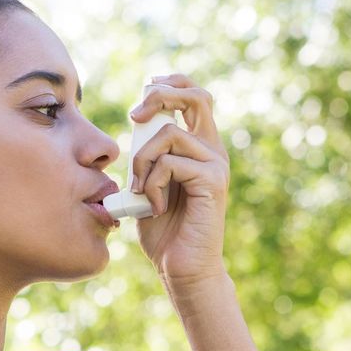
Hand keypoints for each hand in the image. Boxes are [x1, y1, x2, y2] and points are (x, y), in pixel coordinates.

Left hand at [127, 73, 231, 285]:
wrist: (180, 267)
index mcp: (199, 145)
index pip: (193, 95)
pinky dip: (152, 183)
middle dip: (160, 95)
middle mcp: (212, 149)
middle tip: (135, 117)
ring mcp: (215, 164)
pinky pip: (171, 163)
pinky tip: (154, 206)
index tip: (143, 93)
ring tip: (139, 190)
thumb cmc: (162, 229)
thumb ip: (147, 155)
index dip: (170, 83)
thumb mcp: (146, 182)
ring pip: (169, 134)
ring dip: (142, 160)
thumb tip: (135, 123)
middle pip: (195, 96)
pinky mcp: (213, 181)